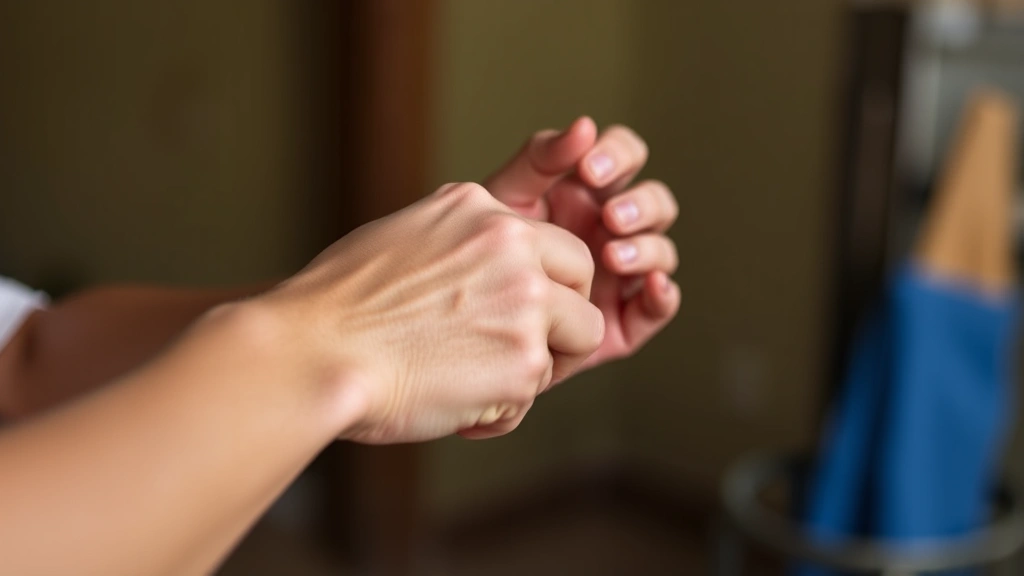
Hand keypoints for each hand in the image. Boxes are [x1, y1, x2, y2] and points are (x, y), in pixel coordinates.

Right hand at [262, 183, 603, 442]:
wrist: (312, 354)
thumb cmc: (338, 306)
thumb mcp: (402, 237)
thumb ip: (458, 241)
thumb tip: (482, 257)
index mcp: (481, 210)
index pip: (557, 243)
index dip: (550, 283)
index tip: (524, 310)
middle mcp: (513, 246)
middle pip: (584, 284)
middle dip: (563, 321)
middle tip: (520, 351)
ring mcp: (525, 303)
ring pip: (575, 343)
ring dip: (532, 369)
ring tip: (473, 383)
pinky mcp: (523, 362)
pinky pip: (533, 395)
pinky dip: (497, 411)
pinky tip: (453, 407)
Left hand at [485, 117, 678, 370]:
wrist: (468, 314)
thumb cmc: (484, 247)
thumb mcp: (506, 195)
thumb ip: (541, 158)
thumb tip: (585, 124)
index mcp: (590, 190)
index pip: (626, 156)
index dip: (618, 156)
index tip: (589, 170)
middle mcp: (613, 228)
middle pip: (655, 202)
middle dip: (639, 205)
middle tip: (608, 217)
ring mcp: (622, 273)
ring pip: (662, 251)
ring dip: (646, 248)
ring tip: (612, 256)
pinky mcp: (623, 320)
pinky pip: (658, 307)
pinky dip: (664, 295)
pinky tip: (653, 286)